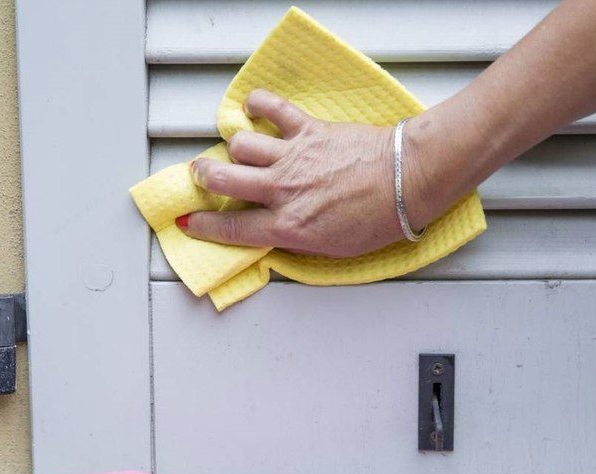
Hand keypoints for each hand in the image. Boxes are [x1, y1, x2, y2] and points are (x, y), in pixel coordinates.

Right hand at [186, 90, 430, 257]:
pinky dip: (258, 104)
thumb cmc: (377, 219)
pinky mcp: (309, 130)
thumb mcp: (331, 247)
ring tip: (239, 149)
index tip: (189, 222)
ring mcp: (294, 158)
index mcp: (289, 226)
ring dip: (235, 147)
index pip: (233, 228)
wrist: (406, 183)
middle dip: (205, 178)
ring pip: (240, 145)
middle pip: (224, 180)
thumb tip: (275, 232)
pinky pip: (272, 109)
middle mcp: (283, 191)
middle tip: (203, 176)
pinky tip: (254, 107)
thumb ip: (296, 239)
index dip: (204, 226)